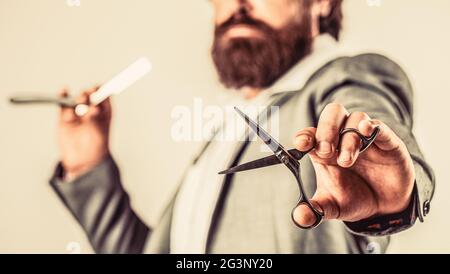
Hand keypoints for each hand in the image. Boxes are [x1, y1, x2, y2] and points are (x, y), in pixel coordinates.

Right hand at [57, 86, 111, 180]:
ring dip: (77, 98)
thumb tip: (94, 108)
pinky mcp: (65, 118)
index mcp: (104, 112)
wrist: (83, 162)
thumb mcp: (99, 134)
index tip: (98, 89)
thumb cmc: (96, 148)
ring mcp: (78, 113)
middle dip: (88, 94)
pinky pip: (63, 105)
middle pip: (89, 95)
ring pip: (76, 100)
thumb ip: (96, 120)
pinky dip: (63, 97)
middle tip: (87, 97)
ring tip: (79, 102)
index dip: (101, 91)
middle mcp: (91, 110)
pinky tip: (63, 91)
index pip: (104, 96)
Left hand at [292, 103, 414, 226]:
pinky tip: (365, 131)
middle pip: (332, 115)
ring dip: (348, 138)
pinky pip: (379, 126)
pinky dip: (372, 126)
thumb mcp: (332, 208)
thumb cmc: (354, 199)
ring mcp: (364, 138)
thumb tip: (300, 217)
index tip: (302, 143)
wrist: (385, 208)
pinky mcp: (386, 141)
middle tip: (326, 151)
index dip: (305, 135)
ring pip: (354, 119)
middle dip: (326, 130)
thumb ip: (315, 210)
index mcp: (324, 151)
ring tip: (347, 161)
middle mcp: (342, 138)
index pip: (311, 133)